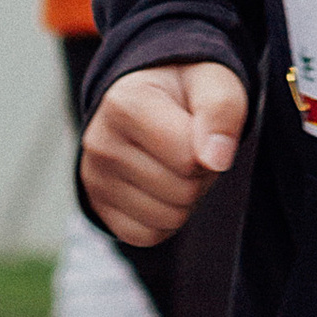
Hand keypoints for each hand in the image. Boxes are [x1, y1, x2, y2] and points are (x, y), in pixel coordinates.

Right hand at [82, 61, 249, 246]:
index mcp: (125, 104)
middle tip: (191, 146)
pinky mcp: (98, 206)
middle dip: (201, 174)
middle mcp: (100, 142)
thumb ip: (221, 111)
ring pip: (169, 218)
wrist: (153, 96)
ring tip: (176, 163)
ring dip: (188, 198)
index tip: (200, 126)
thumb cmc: (187, 89)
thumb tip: (215, 160)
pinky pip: (147, 236)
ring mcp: (94, 177)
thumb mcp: (214, 81)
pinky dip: (166, 220)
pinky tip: (162, 186)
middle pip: (182, 192)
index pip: (188, 158)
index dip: (211, 149)